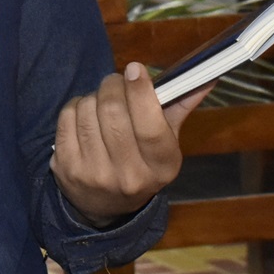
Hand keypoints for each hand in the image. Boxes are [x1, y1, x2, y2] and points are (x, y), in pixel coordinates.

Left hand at [52, 64, 209, 225]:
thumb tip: (206, 76)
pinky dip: (76, 106)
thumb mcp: (166, 142)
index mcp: (161, 167)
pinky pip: (68, 117)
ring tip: (102, 103)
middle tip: (117, 81)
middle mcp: (129, 175)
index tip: (135, 69)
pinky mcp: (66, 169)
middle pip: (114, 112)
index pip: (150, 126)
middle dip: (113, 85)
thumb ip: (182, 106)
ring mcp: (94, 175)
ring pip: (88, 110)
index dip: (141, 92)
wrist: (106, 205)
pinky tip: (85, 115)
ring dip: (95, 96)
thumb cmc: (142, 162)